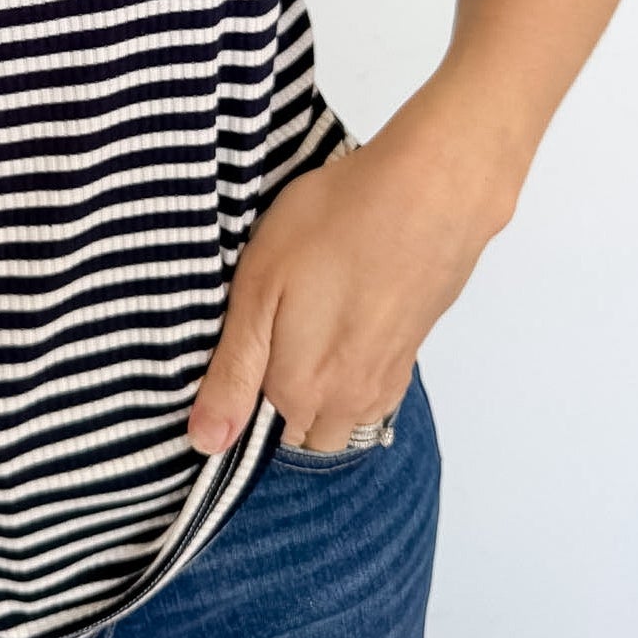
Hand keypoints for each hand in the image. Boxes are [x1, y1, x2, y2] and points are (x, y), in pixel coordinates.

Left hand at [186, 115, 508, 453]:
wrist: (430, 193)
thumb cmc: (334, 225)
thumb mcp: (258, 289)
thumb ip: (232, 372)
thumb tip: (207, 443)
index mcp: (300, 391)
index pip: (254, 430)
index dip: (238, 391)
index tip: (236, 343)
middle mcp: (347, 402)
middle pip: (301, 432)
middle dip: (279, 401)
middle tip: (269, 332)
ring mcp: (385, 380)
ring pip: (339, 415)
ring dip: (319, 391)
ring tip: (305, 325)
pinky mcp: (410, 353)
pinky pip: (370, 390)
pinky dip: (351, 372)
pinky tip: (343, 319)